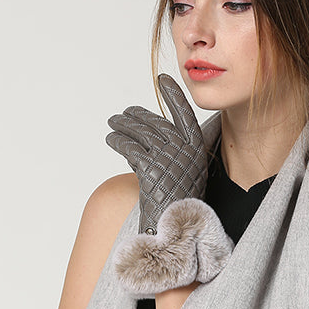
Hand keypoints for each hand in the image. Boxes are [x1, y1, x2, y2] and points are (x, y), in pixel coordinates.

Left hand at [105, 73, 209, 235]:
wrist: (175, 229)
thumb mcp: (186, 173)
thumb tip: (149, 135)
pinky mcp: (150, 168)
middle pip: (156, 123)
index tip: (163, 79)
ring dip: (123, 126)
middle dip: (136, 116)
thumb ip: (174, 152)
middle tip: (122, 114)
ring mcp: (167, 158)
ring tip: (112, 124)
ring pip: (140, 132)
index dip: (174, 95)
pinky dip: (118, 141)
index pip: (184, 114)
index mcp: (196, 150)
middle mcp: (184, 150)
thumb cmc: (179, 204)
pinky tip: (111, 139)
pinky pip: (129, 147)